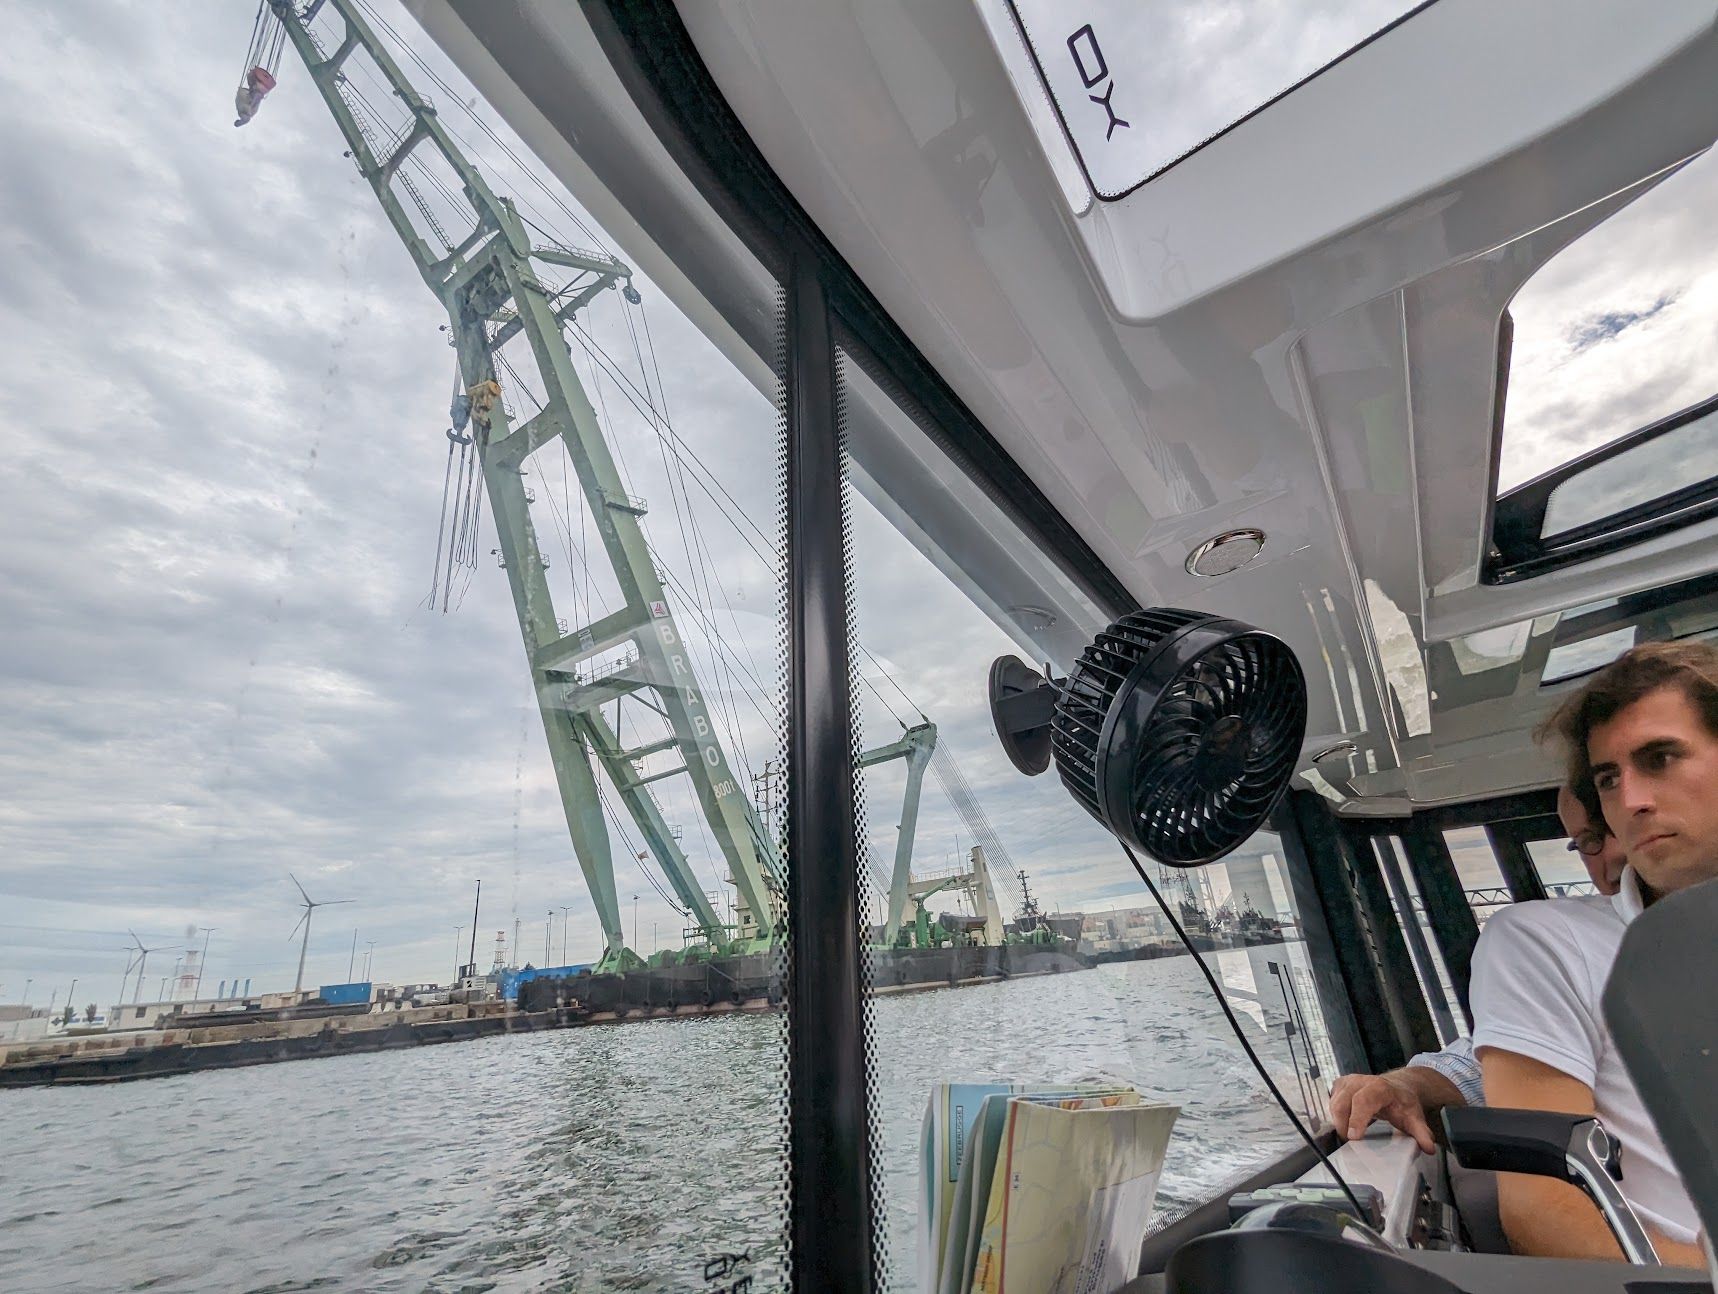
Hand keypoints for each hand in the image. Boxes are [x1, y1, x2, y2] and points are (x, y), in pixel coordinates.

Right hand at [1328, 1069, 1444, 1154]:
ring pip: (1334, 1103)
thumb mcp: (1414, 1117)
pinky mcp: (1339, 1085)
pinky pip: (1331, 1102)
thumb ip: (1421, 1133)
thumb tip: (1428, 1147)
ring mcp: (1348, 1082)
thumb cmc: (1403, 1103)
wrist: (1398, 1086)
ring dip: (1339, 1122)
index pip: (1363, 1101)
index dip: (1357, 1118)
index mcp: (1379, 1087)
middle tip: (1351, 1142)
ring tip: (1350, 1134)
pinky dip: (1335, 1116)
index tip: (1354, 1137)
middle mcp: (1360, 1081)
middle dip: (1343, 1125)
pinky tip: (1345, 1123)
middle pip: (1343, 1103)